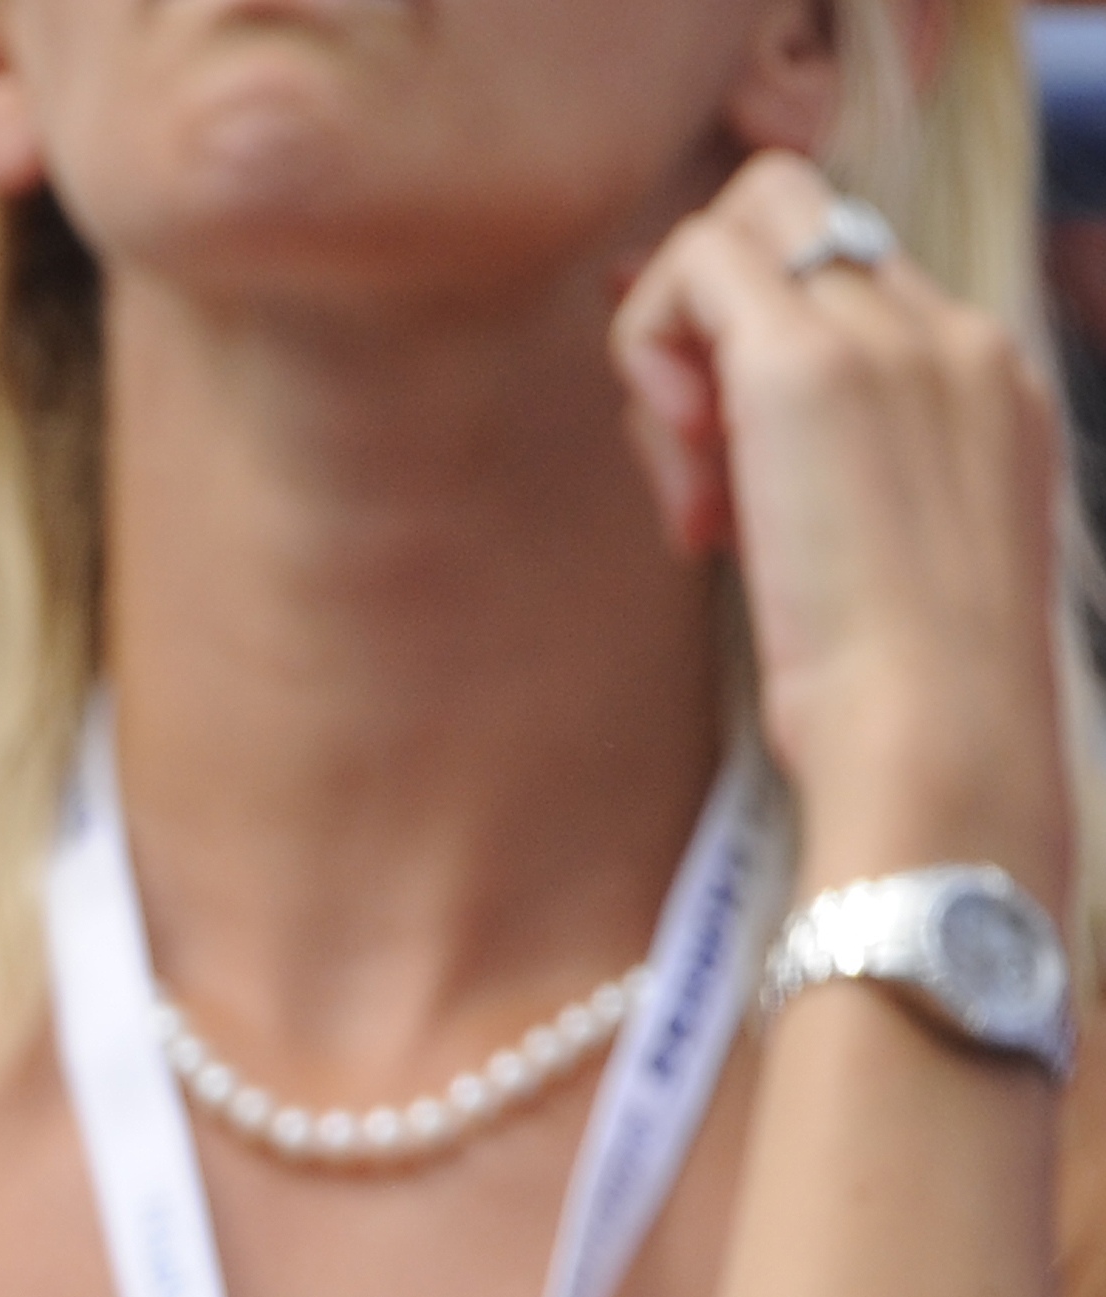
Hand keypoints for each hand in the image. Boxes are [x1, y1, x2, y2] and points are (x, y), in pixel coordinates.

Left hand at [612, 152, 1071, 906]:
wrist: (938, 736)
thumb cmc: (902, 698)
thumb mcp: (882, 562)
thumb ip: (826, 481)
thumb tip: (716, 443)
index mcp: (987, 383)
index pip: (854, 277)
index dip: (748, 330)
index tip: (702, 437)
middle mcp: (956, 335)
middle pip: (799, 220)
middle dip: (710, 316)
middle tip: (695, 465)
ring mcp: (893, 336)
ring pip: (743, 222)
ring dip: (675, 352)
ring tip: (701, 504)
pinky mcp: (810, 363)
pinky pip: (696, 262)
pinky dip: (649, 349)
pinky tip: (685, 483)